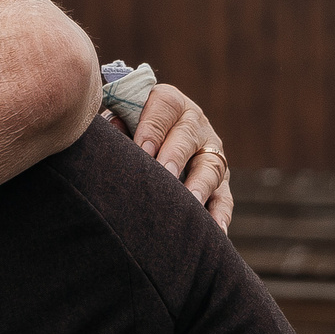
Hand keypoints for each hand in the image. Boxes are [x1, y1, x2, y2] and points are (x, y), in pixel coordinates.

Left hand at [128, 84, 233, 231]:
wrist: (148, 138)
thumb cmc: (127, 129)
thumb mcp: (121, 118)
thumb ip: (115, 123)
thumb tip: (110, 134)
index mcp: (169, 103)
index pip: (165, 107)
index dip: (152, 128)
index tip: (141, 150)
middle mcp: (195, 124)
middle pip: (188, 137)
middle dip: (176, 156)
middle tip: (165, 174)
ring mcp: (210, 152)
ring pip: (211, 166)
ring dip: (201, 185)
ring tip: (191, 203)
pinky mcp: (220, 180)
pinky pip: (224, 197)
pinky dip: (220, 213)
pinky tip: (215, 230)